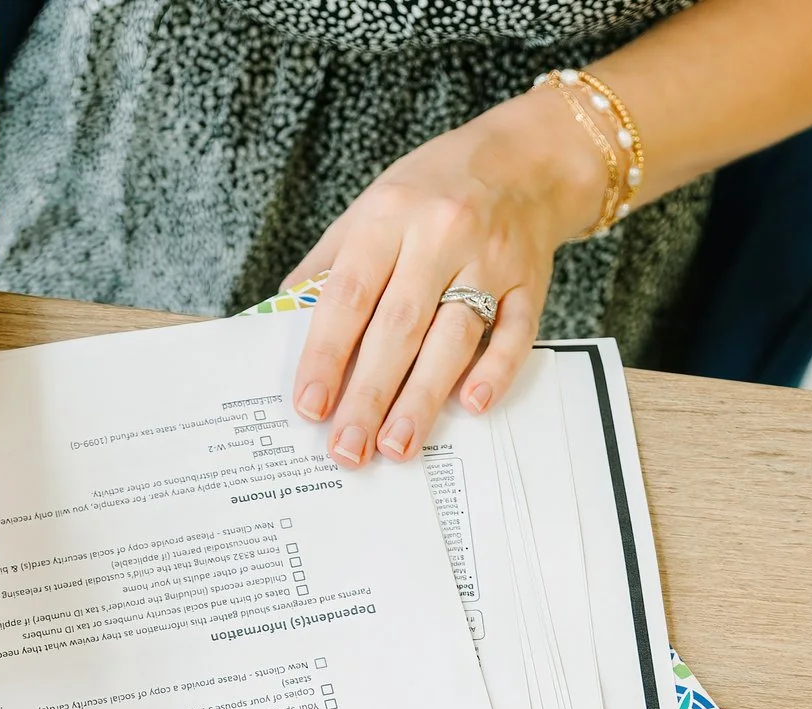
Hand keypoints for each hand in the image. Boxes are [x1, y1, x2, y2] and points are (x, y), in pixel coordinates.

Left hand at [286, 85, 605, 464]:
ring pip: (453, 337)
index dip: (326, 355)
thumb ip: (329, 264)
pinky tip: (472, 405)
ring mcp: (491, 259)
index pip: (348, 295)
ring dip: (423, 398)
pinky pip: (515, 332)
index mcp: (389, 216)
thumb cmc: (433, 190)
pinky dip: (496, 370)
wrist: (526, 158)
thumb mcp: (371, 206)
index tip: (310, 406)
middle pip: (398, 327)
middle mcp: (440, 235)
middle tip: (348, 448)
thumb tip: (280, 321)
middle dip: (369, 394)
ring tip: (396, 446)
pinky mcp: (531, 282)